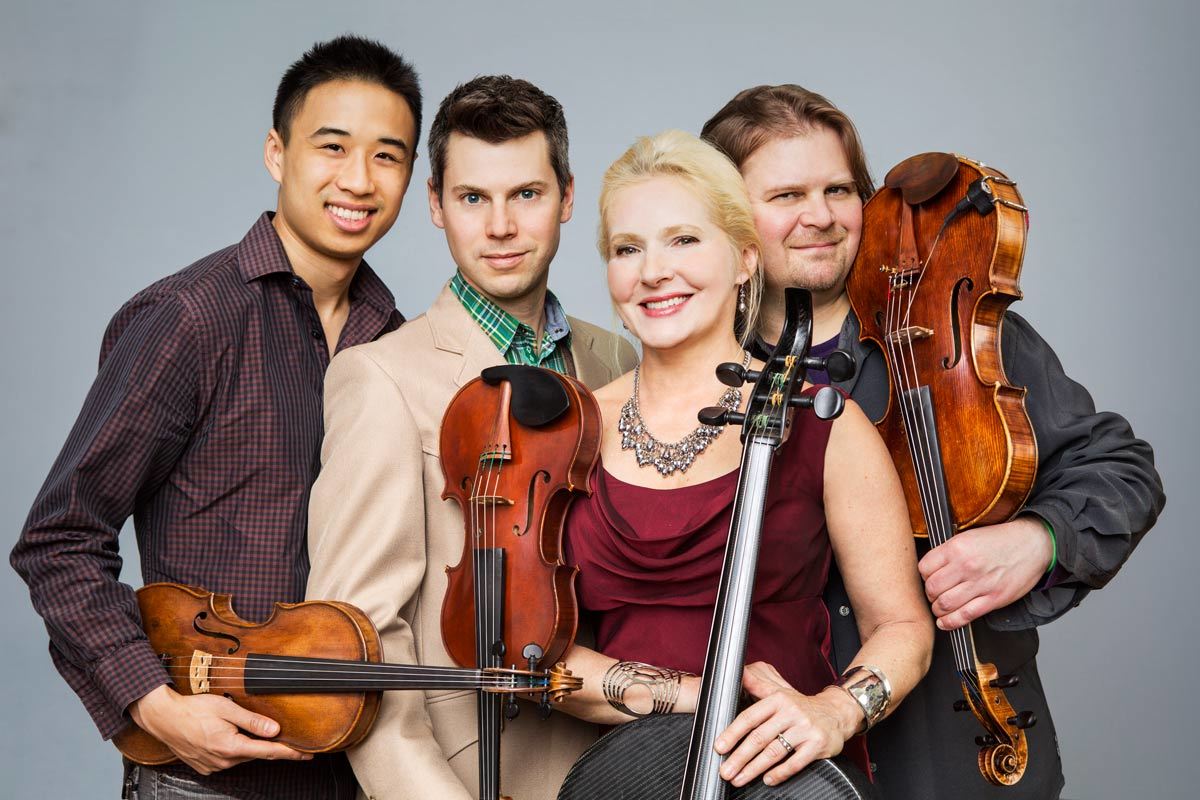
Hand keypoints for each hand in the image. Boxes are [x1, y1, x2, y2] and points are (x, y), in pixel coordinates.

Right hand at [130, 685, 310, 773]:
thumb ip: (252, 721)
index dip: (290, 753)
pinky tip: (231, 736)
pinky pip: (228, 759)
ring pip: (241, 756)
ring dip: (249, 745)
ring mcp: (213, 766)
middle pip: (256, 754)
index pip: (268, 752)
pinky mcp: (205, 766)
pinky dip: (234, 749)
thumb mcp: (226, 709)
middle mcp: (223, 761)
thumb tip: (275, 730)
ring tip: (246, 730)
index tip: (308, 755)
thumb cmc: (193, 710)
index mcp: (231, 747)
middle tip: (288, 739)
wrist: (163, 718)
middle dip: (270, 746)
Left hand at [713, 663, 859, 787]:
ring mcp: (805, 729)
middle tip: (725, 771)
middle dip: (739, 757)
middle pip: (760, 738)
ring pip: (774, 752)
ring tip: (740, 778)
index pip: (750, 717)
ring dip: (754, 768)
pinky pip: (795, 763)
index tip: (719, 747)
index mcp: (778, 700)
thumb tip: (739, 674)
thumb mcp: (780, 693)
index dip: (732, 733)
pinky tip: (767, 779)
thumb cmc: (803, 707)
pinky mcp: (818, 745)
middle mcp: (791, 712)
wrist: (836, 713)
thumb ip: (758, 687)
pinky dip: (779, 773)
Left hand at [918, 517, 1052, 630]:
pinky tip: (945, 622)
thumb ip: (949, 551)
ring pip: (945, 604)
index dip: (924, 575)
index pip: (925, 568)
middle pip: (932, 588)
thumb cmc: (1001, 540)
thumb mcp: (969, 536)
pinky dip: (951, 622)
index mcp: (957, 547)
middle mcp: (966, 566)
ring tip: (939, 608)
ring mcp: (980, 584)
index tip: (928, 578)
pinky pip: (965, 615)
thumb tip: (931, 567)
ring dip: (938, 609)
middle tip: (933, 595)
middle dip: (929, 594)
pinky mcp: (993, 599)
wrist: (1032, 544)